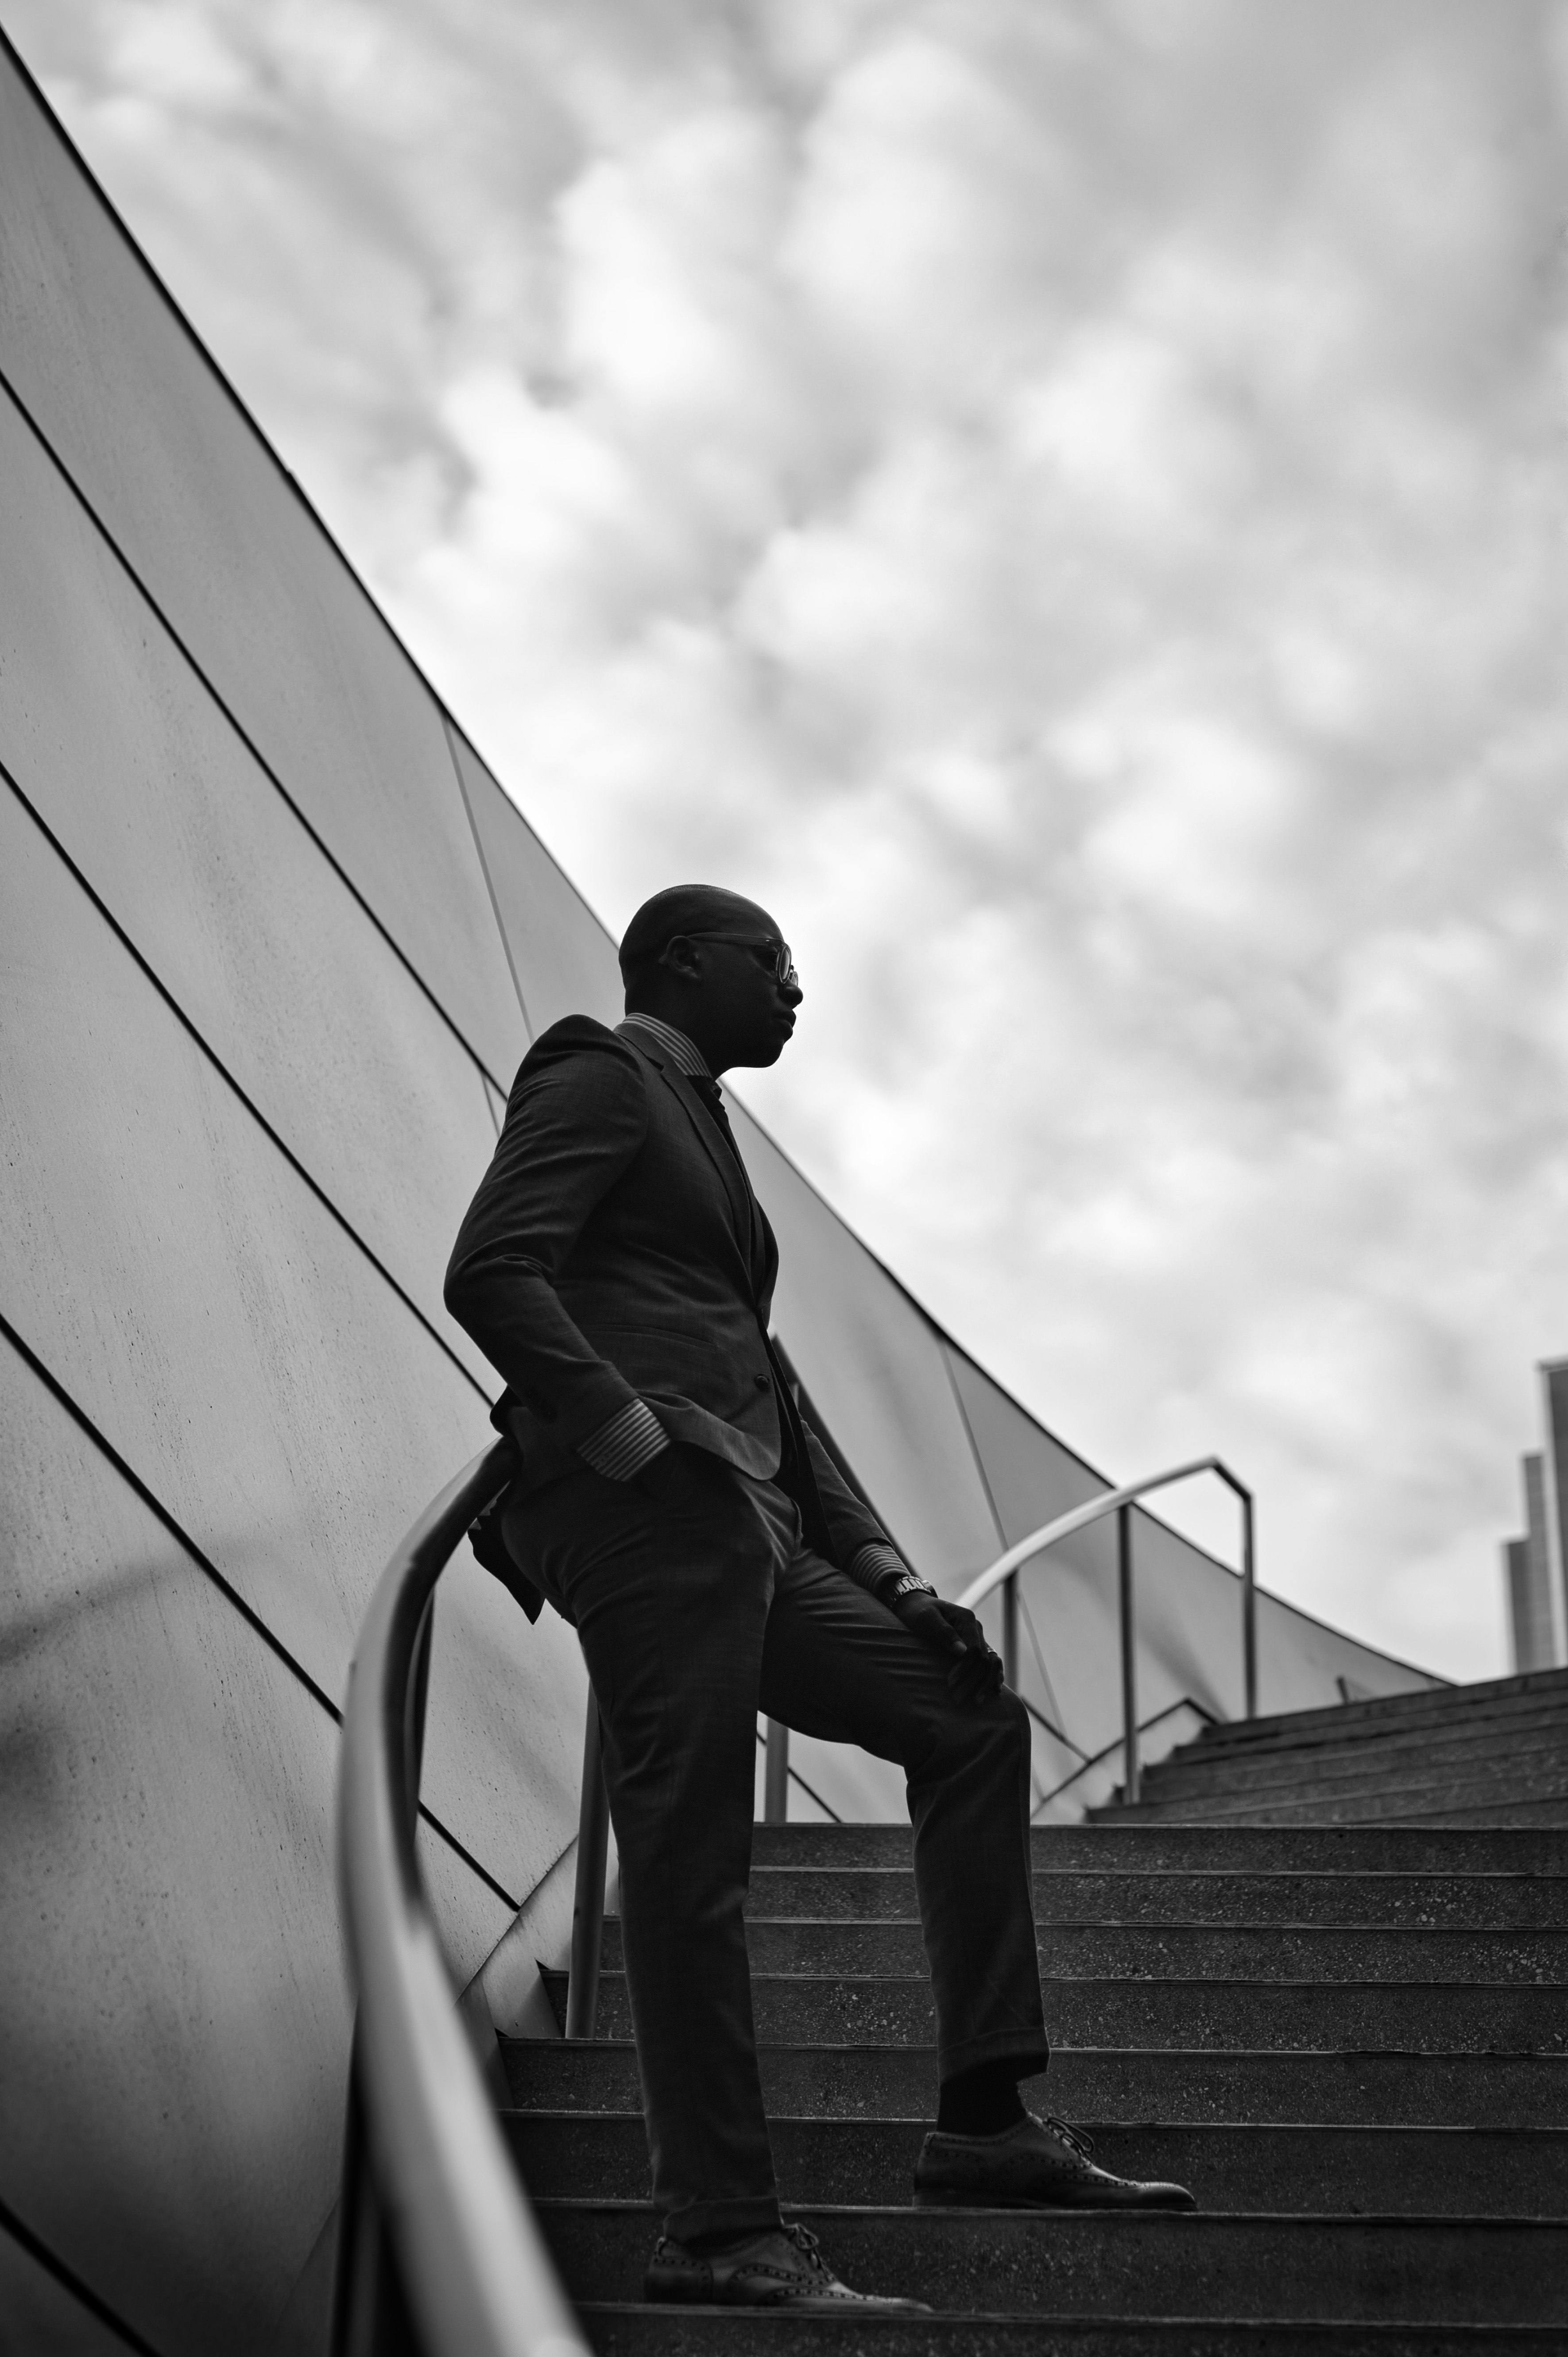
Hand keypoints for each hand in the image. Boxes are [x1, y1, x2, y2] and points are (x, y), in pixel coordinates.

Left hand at [887, 1589, 1004, 1704]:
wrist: (917, 1605)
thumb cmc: (918, 1611)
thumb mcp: (926, 1618)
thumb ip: (944, 1633)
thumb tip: (962, 1652)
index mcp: (967, 1619)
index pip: (974, 1650)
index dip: (965, 1669)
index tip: (950, 1684)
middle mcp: (977, 1628)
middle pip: (985, 1659)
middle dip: (974, 1681)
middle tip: (958, 1700)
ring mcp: (978, 1637)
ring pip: (993, 1663)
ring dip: (986, 1683)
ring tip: (977, 1702)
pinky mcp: (976, 1646)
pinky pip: (991, 1663)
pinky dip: (994, 1676)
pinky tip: (993, 1692)